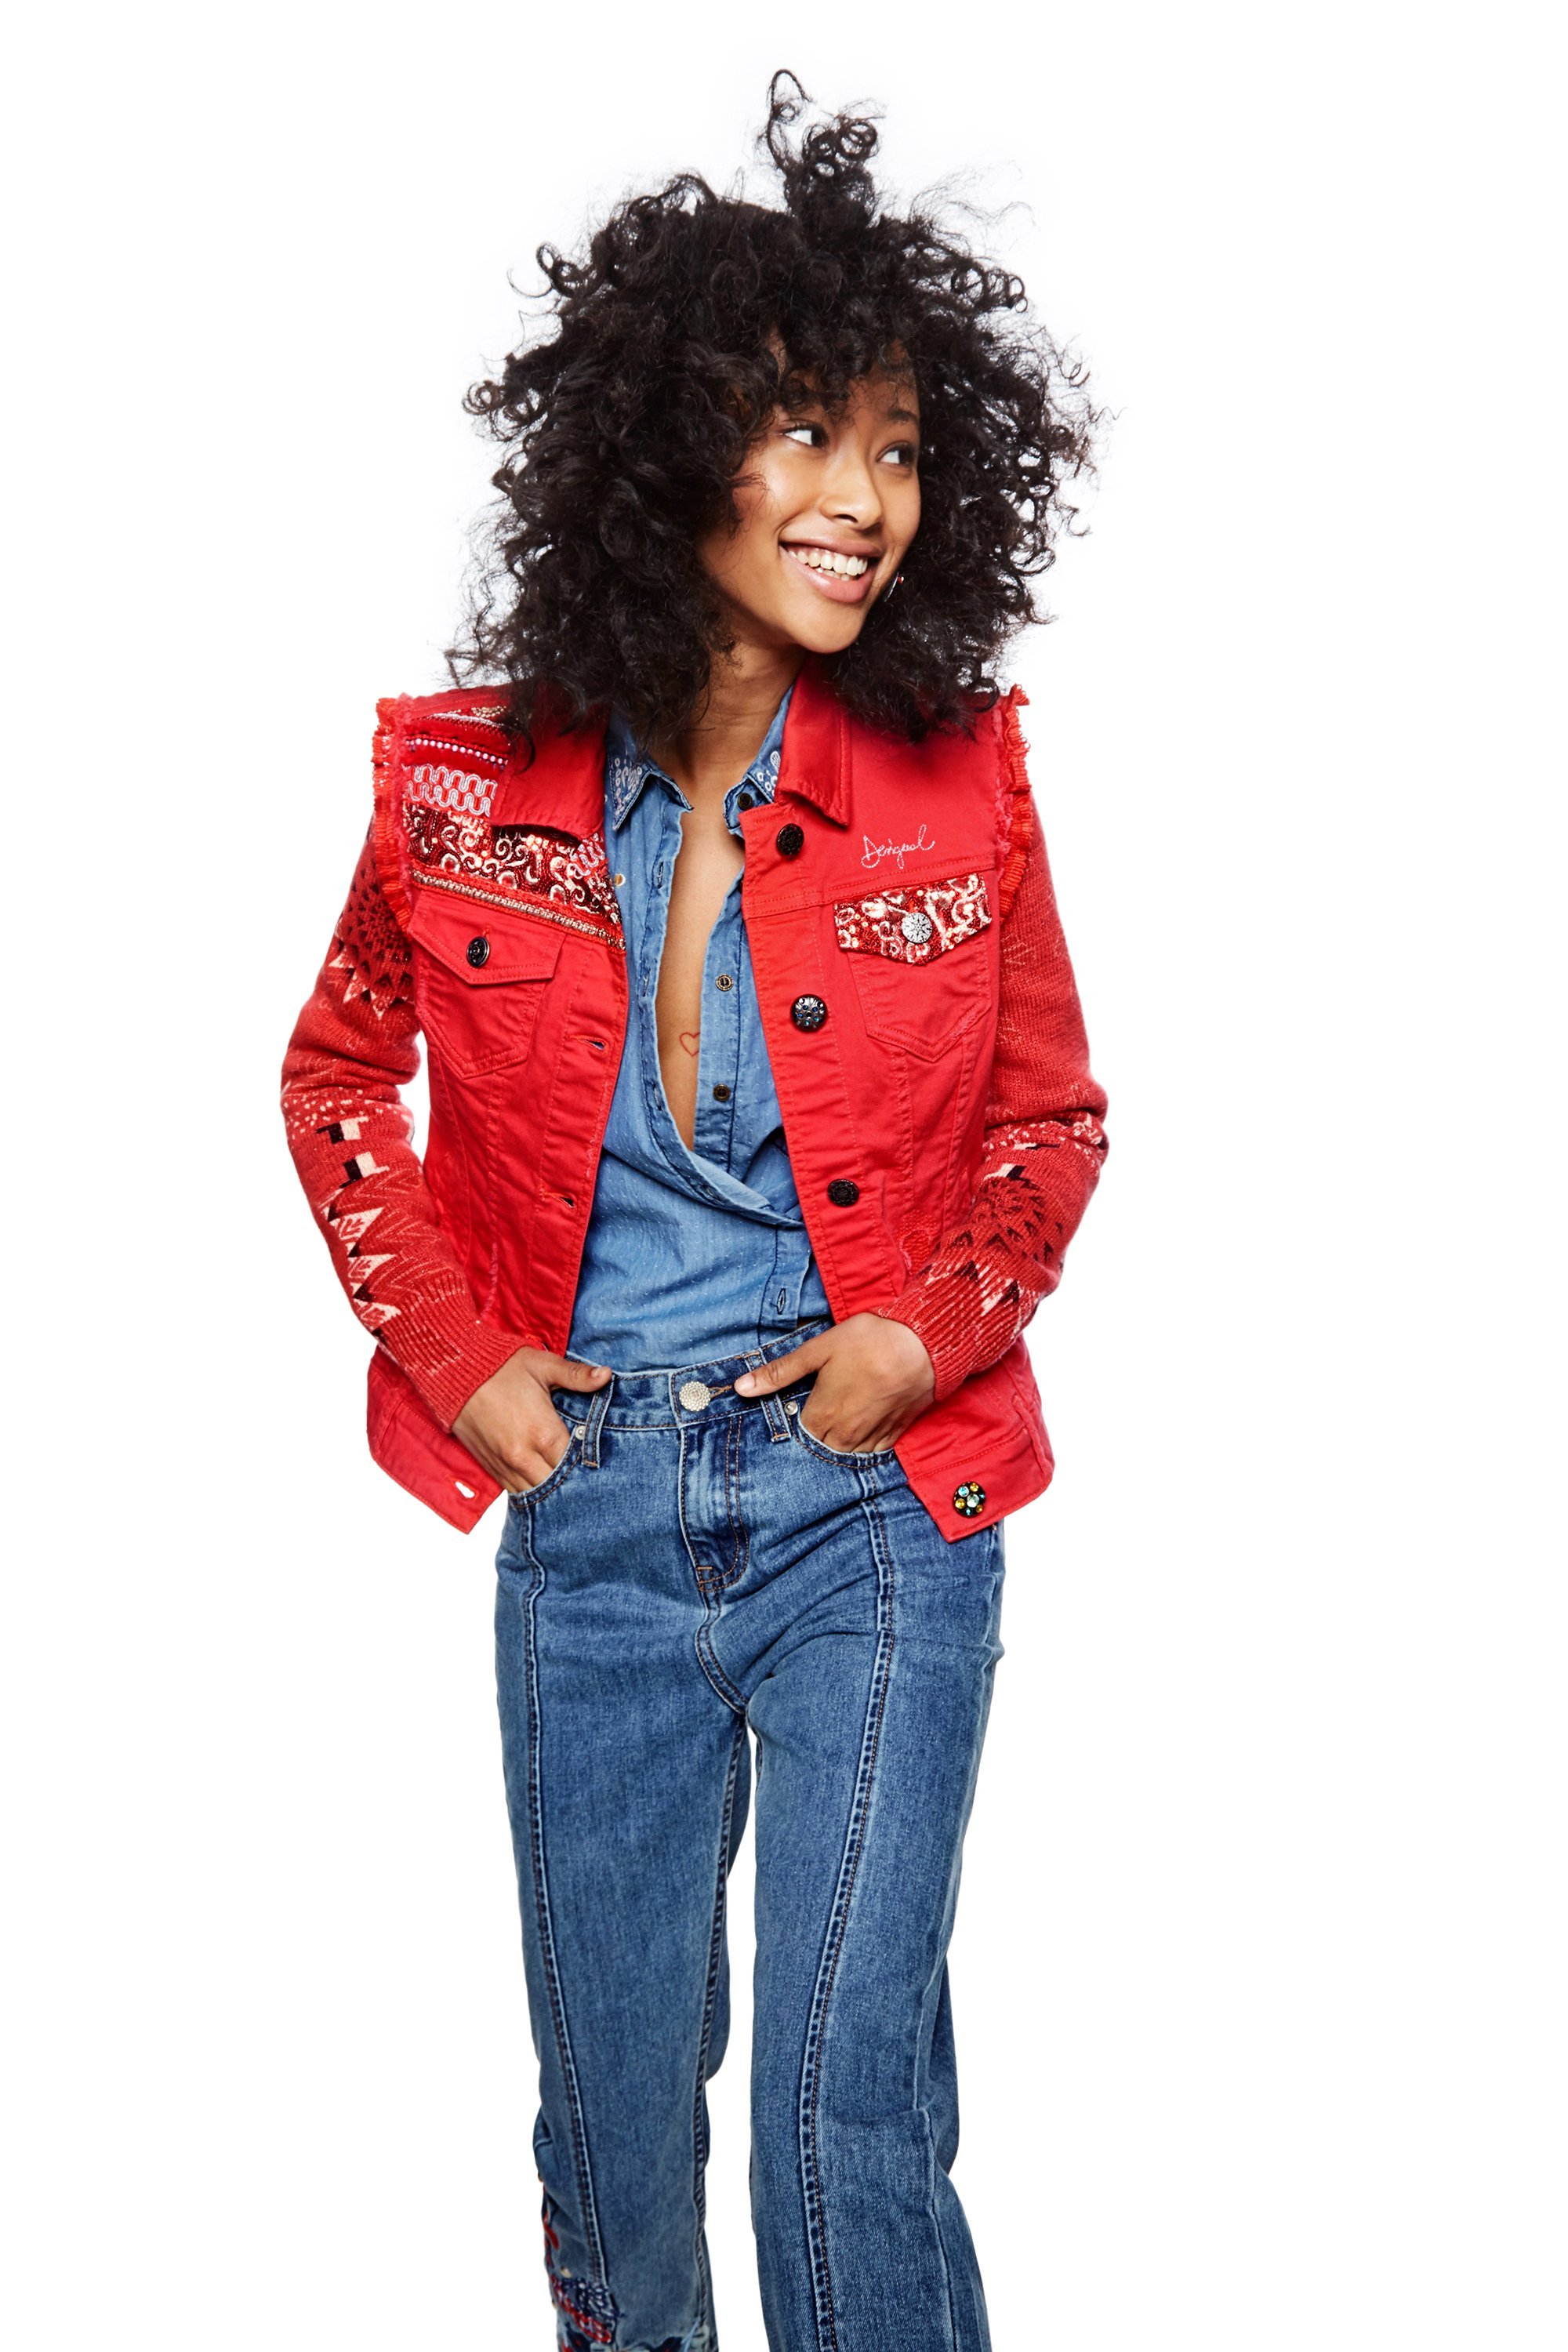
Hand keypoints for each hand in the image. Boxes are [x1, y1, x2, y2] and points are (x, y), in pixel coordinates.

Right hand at [452, 1348, 611, 1492]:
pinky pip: (515, 1491)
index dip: (590, 1465)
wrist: (453, 1374)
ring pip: (535, 1495)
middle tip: (588, 1479)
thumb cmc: (500, 1367)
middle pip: (557, 1487)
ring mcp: (504, 1465)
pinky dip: (530, 1491)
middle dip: (573, 1483)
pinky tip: (542, 1485)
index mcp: (543, 1433)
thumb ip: (576, 1375)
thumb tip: (607, 1375)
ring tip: (569, 1487)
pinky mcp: (490, 1468)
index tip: (601, 1462)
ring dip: (551, 1492)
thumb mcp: (541, 1365)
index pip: (576, 1464)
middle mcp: (524, 1456)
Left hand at [734, 1314, 934, 1451]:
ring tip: (841, 1419)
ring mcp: (873, 1437)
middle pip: (821, 1448)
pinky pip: (874, 1452)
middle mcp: (846, 1435)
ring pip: (847, 1454)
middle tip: (821, 1411)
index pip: (799, 1437)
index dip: (797, 1421)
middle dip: (816, 1435)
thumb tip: (740, 1387)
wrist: (923, 1343)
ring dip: (840, 1442)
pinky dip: (865, 1443)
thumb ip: (780, 1372)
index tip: (801, 1406)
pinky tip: (863, 1425)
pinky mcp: (895, 1433)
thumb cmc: (869, 1341)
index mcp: (822, 1416)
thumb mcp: (818, 1350)